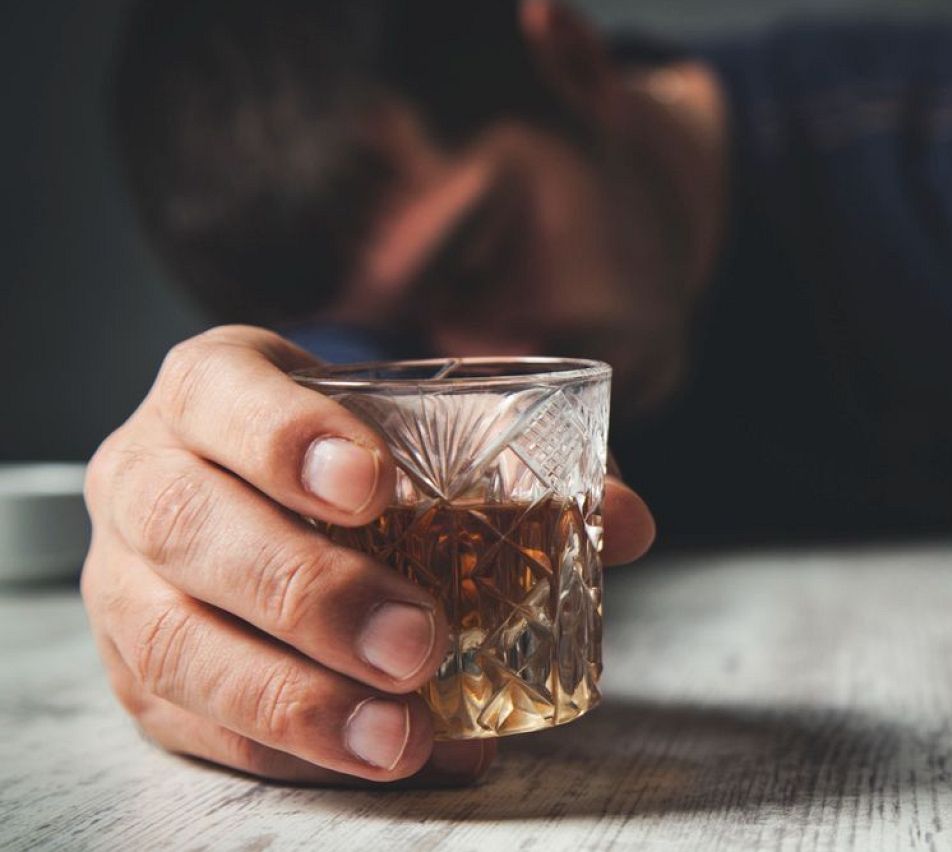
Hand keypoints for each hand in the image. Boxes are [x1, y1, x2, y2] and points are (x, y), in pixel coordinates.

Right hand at [81, 326, 655, 785]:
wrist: (270, 497)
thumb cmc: (356, 457)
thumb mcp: (426, 432)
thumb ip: (528, 468)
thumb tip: (627, 523)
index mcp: (212, 389)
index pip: (224, 394)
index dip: (289, 438)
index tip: (377, 484)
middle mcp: (146, 474)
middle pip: (193, 526)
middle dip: (311, 591)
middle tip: (417, 640)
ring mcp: (125, 580)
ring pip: (175, 641)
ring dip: (294, 700)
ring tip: (400, 734)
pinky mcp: (135, 672)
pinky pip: (194, 723)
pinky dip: (290, 752)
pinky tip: (375, 759)